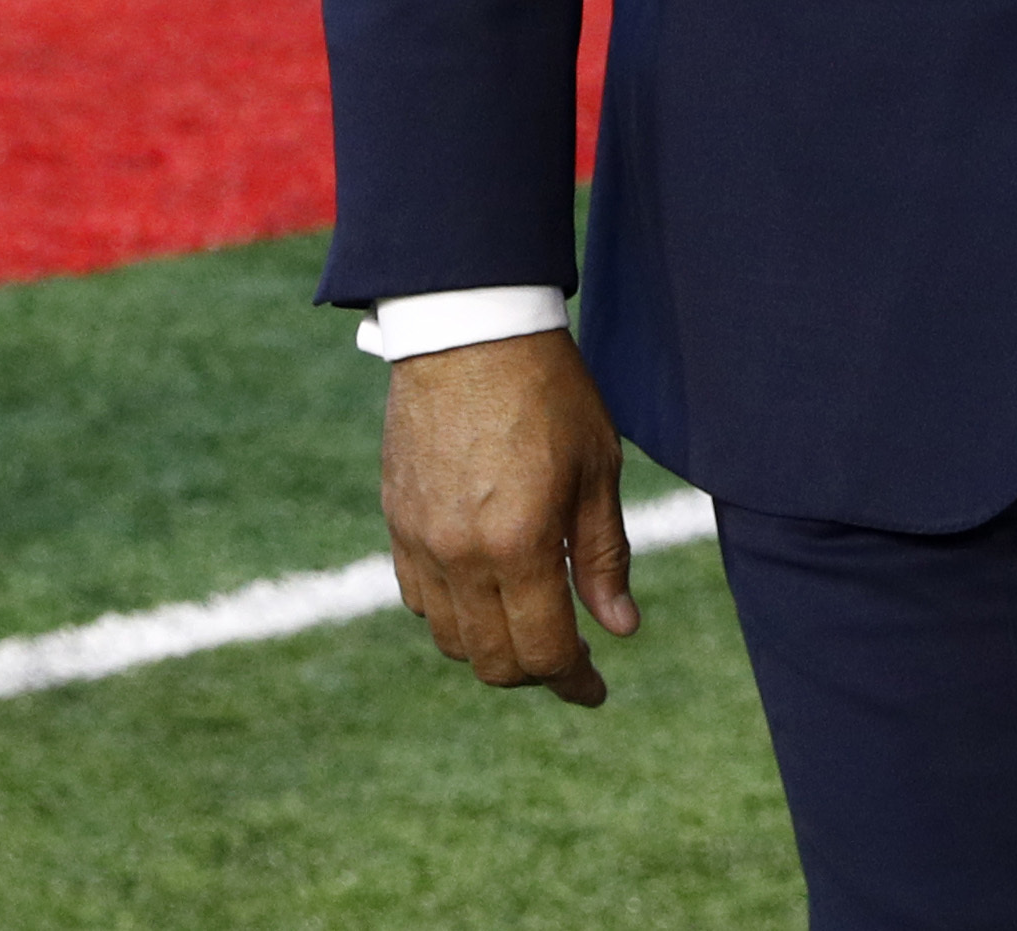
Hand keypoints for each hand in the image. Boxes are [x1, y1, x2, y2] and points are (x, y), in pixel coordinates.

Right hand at [382, 330, 636, 705]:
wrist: (469, 327)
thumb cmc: (548, 391)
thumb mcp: (596, 469)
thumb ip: (602, 557)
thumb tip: (620, 627)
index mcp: (518, 545)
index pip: (544, 651)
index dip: (574, 681)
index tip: (594, 689)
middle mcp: (460, 555)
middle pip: (492, 660)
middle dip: (535, 672)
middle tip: (567, 657)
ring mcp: (420, 540)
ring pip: (449, 638)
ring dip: (490, 646)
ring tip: (527, 623)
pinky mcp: (396, 519)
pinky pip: (417, 597)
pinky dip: (450, 613)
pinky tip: (483, 589)